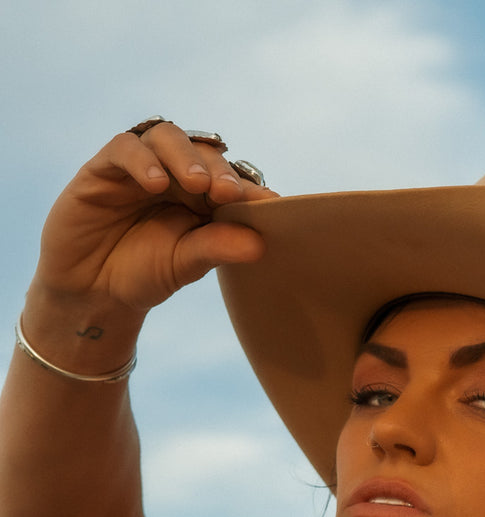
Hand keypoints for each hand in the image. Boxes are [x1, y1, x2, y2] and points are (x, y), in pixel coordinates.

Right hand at [28, 120, 278, 331]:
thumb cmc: (144, 272)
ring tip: (196, 184)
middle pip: (203, 152)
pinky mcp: (103, 168)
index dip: (251, 188)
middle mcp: (175, 175)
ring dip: (185, 156)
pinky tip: (155, 182)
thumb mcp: (185, 264)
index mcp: (204, 197)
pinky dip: (142, 160)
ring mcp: (140, 167)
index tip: (270, 204)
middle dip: (219, 169)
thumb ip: (217, 248)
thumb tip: (260, 244)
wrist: (92, 288)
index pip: (232, 180)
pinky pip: (124, 148)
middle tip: (227, 193)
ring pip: (166, 137)